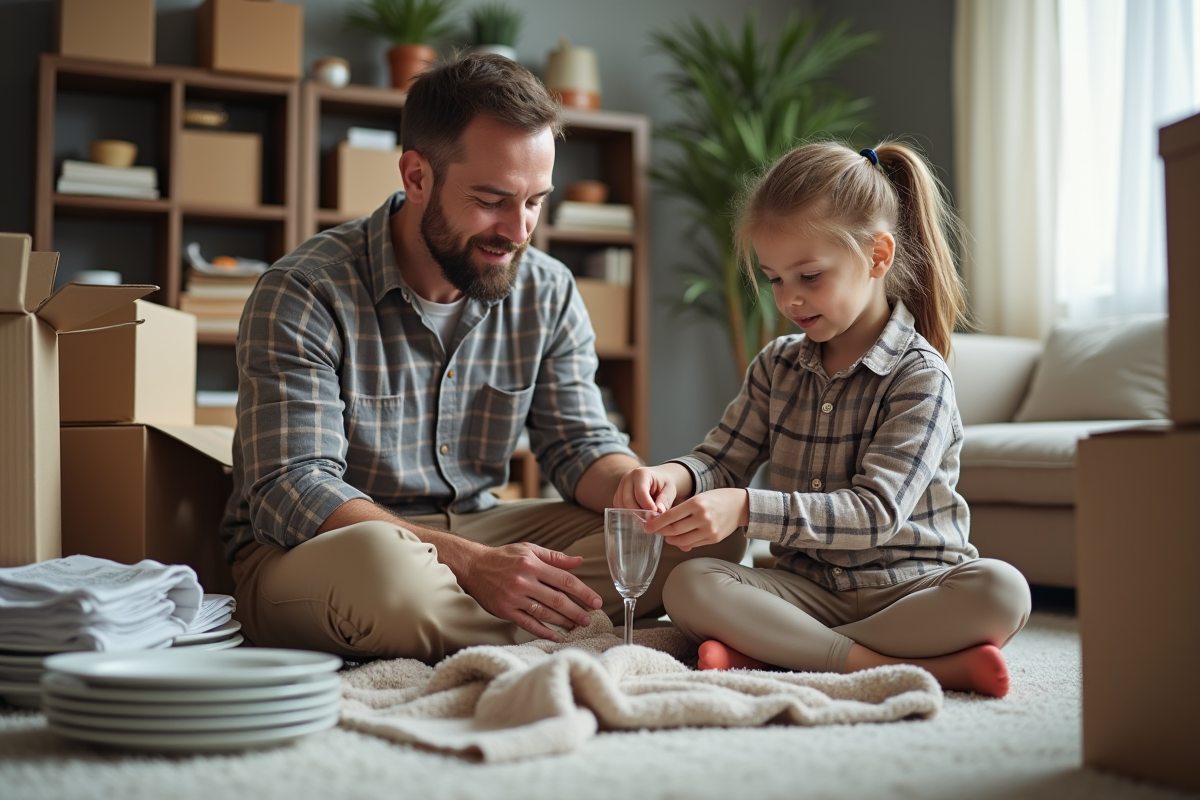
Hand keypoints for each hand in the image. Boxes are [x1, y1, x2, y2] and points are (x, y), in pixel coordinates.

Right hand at [459, 542, 603, 641]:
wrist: (473, 566)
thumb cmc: (504, 557)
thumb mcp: (529, 550)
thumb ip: (555, 557)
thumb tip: (579, 561)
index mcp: (533, 564)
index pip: (564, 579)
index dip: (583, 591)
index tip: (596, 601)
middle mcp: (524, 581)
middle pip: (557, 599)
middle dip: (576, 611)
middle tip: (589, 618)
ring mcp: (514, 597)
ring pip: (545, 613)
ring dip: (563, 621)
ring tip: (576, 626)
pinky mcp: (505, 610)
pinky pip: (528, 623)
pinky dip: (543, 631)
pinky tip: (555, 635)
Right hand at [612, 465, 679, 513]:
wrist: (660, 478)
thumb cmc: (665, 483)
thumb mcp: (670, 490)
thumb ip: (664, 501)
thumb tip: (658, 513)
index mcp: (641, 474)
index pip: (640, 494)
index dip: (648, 507)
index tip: (656, 514)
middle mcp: (627, 478)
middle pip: (628, 501)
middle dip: (639, 513)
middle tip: (651, 520)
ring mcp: (621, 486)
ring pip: (621, 505)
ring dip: (633, 514)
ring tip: (646, 517)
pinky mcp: (618, 494)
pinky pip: (619, 507)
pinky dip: (627, 513)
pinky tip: (639, 515)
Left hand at [644, 488, 748, 550]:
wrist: (740, 506)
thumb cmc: (716, 499)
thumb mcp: (698, 497)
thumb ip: (682, 510)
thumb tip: (663, 523)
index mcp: (696, 503)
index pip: (670, 516)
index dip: (656, 523)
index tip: (647, 526)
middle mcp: (702, 517)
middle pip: (674, 530)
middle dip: (660, 532)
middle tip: (653, 530)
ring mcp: (709, 530)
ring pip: (682, 540)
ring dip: (670, 539)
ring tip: (665, 535)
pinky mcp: (713, 539)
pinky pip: (693, 544)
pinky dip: (682, 543)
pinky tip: (678, 538)